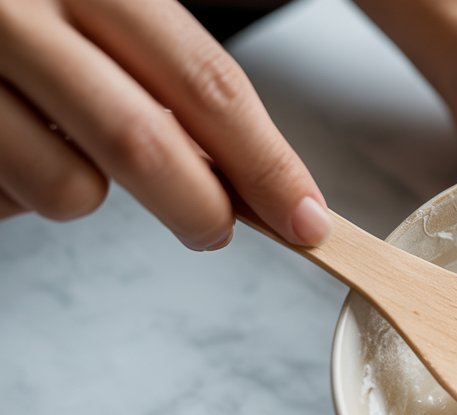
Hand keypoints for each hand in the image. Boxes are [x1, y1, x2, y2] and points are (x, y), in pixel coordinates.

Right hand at [0, 0, 329, 249]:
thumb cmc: (31, 4)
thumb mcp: (103, 1)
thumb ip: (170, 68)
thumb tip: (259, 170)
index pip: (206, 83)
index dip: (266, 161)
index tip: (305, 218)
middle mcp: (21, 12)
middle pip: (143, 144)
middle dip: (199, 207)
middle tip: (215, 228)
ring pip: (65, 188)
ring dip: (84, 194)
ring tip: (63, 148)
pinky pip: (0, 201)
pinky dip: (15, 194)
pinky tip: (4, 145)